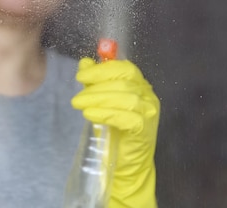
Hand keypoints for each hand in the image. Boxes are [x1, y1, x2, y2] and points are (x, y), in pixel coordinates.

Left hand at [72, 57, 159, 207]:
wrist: (126, 164)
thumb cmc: (114, 131)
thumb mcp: (101, 102)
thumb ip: (95, 82)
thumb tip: (85, 62)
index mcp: (139, 86)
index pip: (124, 68)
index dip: (102, 69)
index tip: (81, 75)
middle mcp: (148, 97)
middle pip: (124, 81)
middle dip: (97, 85)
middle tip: (77, 96)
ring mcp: (149, 113)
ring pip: (126, 98)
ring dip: (98, 99)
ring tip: (80, 105)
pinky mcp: (145, 130)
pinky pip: (127, 118)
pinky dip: (106, 114)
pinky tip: (90, 115)